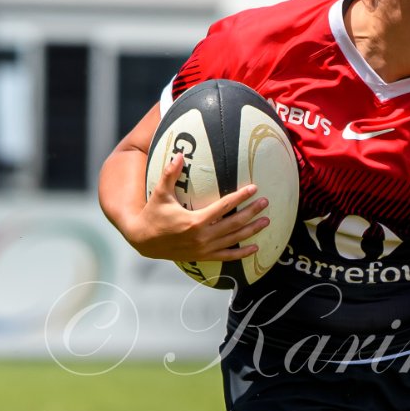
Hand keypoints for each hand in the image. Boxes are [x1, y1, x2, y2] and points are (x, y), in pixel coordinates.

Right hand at [125, 152, 269, 261]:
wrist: (143, 241)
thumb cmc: (153, 214)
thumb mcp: (160, 193)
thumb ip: (170, 174)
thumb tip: (179, 154)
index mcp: (194, 221)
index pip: (223, 207)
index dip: (240, 197)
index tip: (253, 188)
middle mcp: (202, 236)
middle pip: (234, 223)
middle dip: (252, 212)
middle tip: (266, 203)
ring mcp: (204, 248)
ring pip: (233, 239)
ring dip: (251, 230)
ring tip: (266, 221)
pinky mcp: (202, 256)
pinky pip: (226, 256)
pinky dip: (242, 253)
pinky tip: (255, 248)